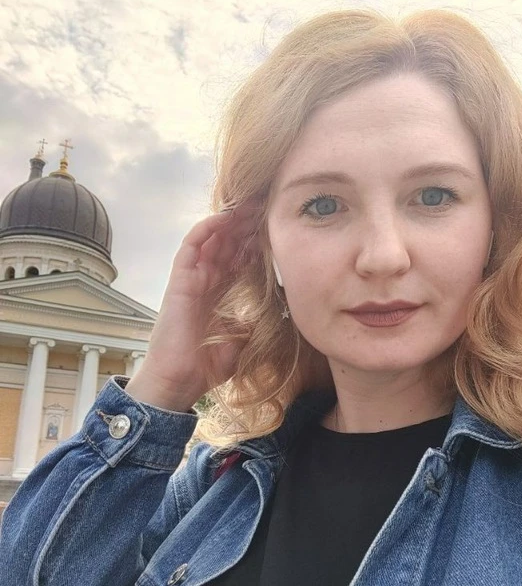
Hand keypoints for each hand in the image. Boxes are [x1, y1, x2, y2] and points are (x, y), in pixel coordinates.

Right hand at [126, 203, 259, 411]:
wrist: (179, 382)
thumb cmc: (207, 365)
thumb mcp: (241, 338)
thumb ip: (253, 320)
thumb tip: (276, 311)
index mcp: (221, 291)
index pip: (240, 258)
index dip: (256, 241)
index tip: (276, 225)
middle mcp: (206, 280)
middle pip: (228, 244)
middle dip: (246, 225)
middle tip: (266, 206)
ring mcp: (191, 278)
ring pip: (211, 240)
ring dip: (229, 221)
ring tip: (249, 205)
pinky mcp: (179, 281)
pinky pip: (190, 248)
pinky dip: (206, 231)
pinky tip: (224, 218)